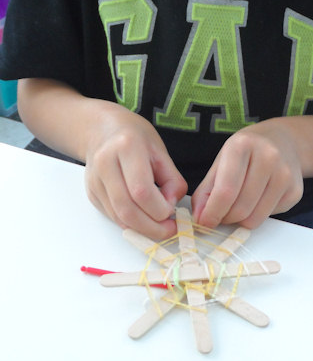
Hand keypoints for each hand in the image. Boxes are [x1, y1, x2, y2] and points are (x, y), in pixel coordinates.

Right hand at [84, 102, 186, 238]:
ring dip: (142, 229)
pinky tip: (144, 220)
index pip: (141, 190)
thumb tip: (171, 208)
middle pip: (127, 208)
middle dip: (151, 227)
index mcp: (127, 147)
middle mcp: (105, 163)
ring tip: (159, 227)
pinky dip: (131, 223)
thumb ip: (172, 180)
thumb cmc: (135, 137)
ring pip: (118, 217)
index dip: (159, 209)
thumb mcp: (161, 151)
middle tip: (169, 230)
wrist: (103, 129)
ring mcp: (95, 180)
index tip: (173, 213)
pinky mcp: (91, 193)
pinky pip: (112, 216)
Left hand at [191, 119, 303, 228]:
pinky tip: (257, 199)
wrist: (283, 141)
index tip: (203, 222)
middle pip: (240, 208)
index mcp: (243, 145)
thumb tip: (200, 218)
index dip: (212, 212)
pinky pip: (269, 217)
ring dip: (240, 220)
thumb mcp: (222, 160)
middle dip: (225, 218)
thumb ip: (207, 190)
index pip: (225, 190)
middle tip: (220, 215)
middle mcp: (268, 157)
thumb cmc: (247, 152)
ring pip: (255, 218)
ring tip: (237, 206)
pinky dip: (257, 215)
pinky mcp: (295, 190)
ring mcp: (285, 174)